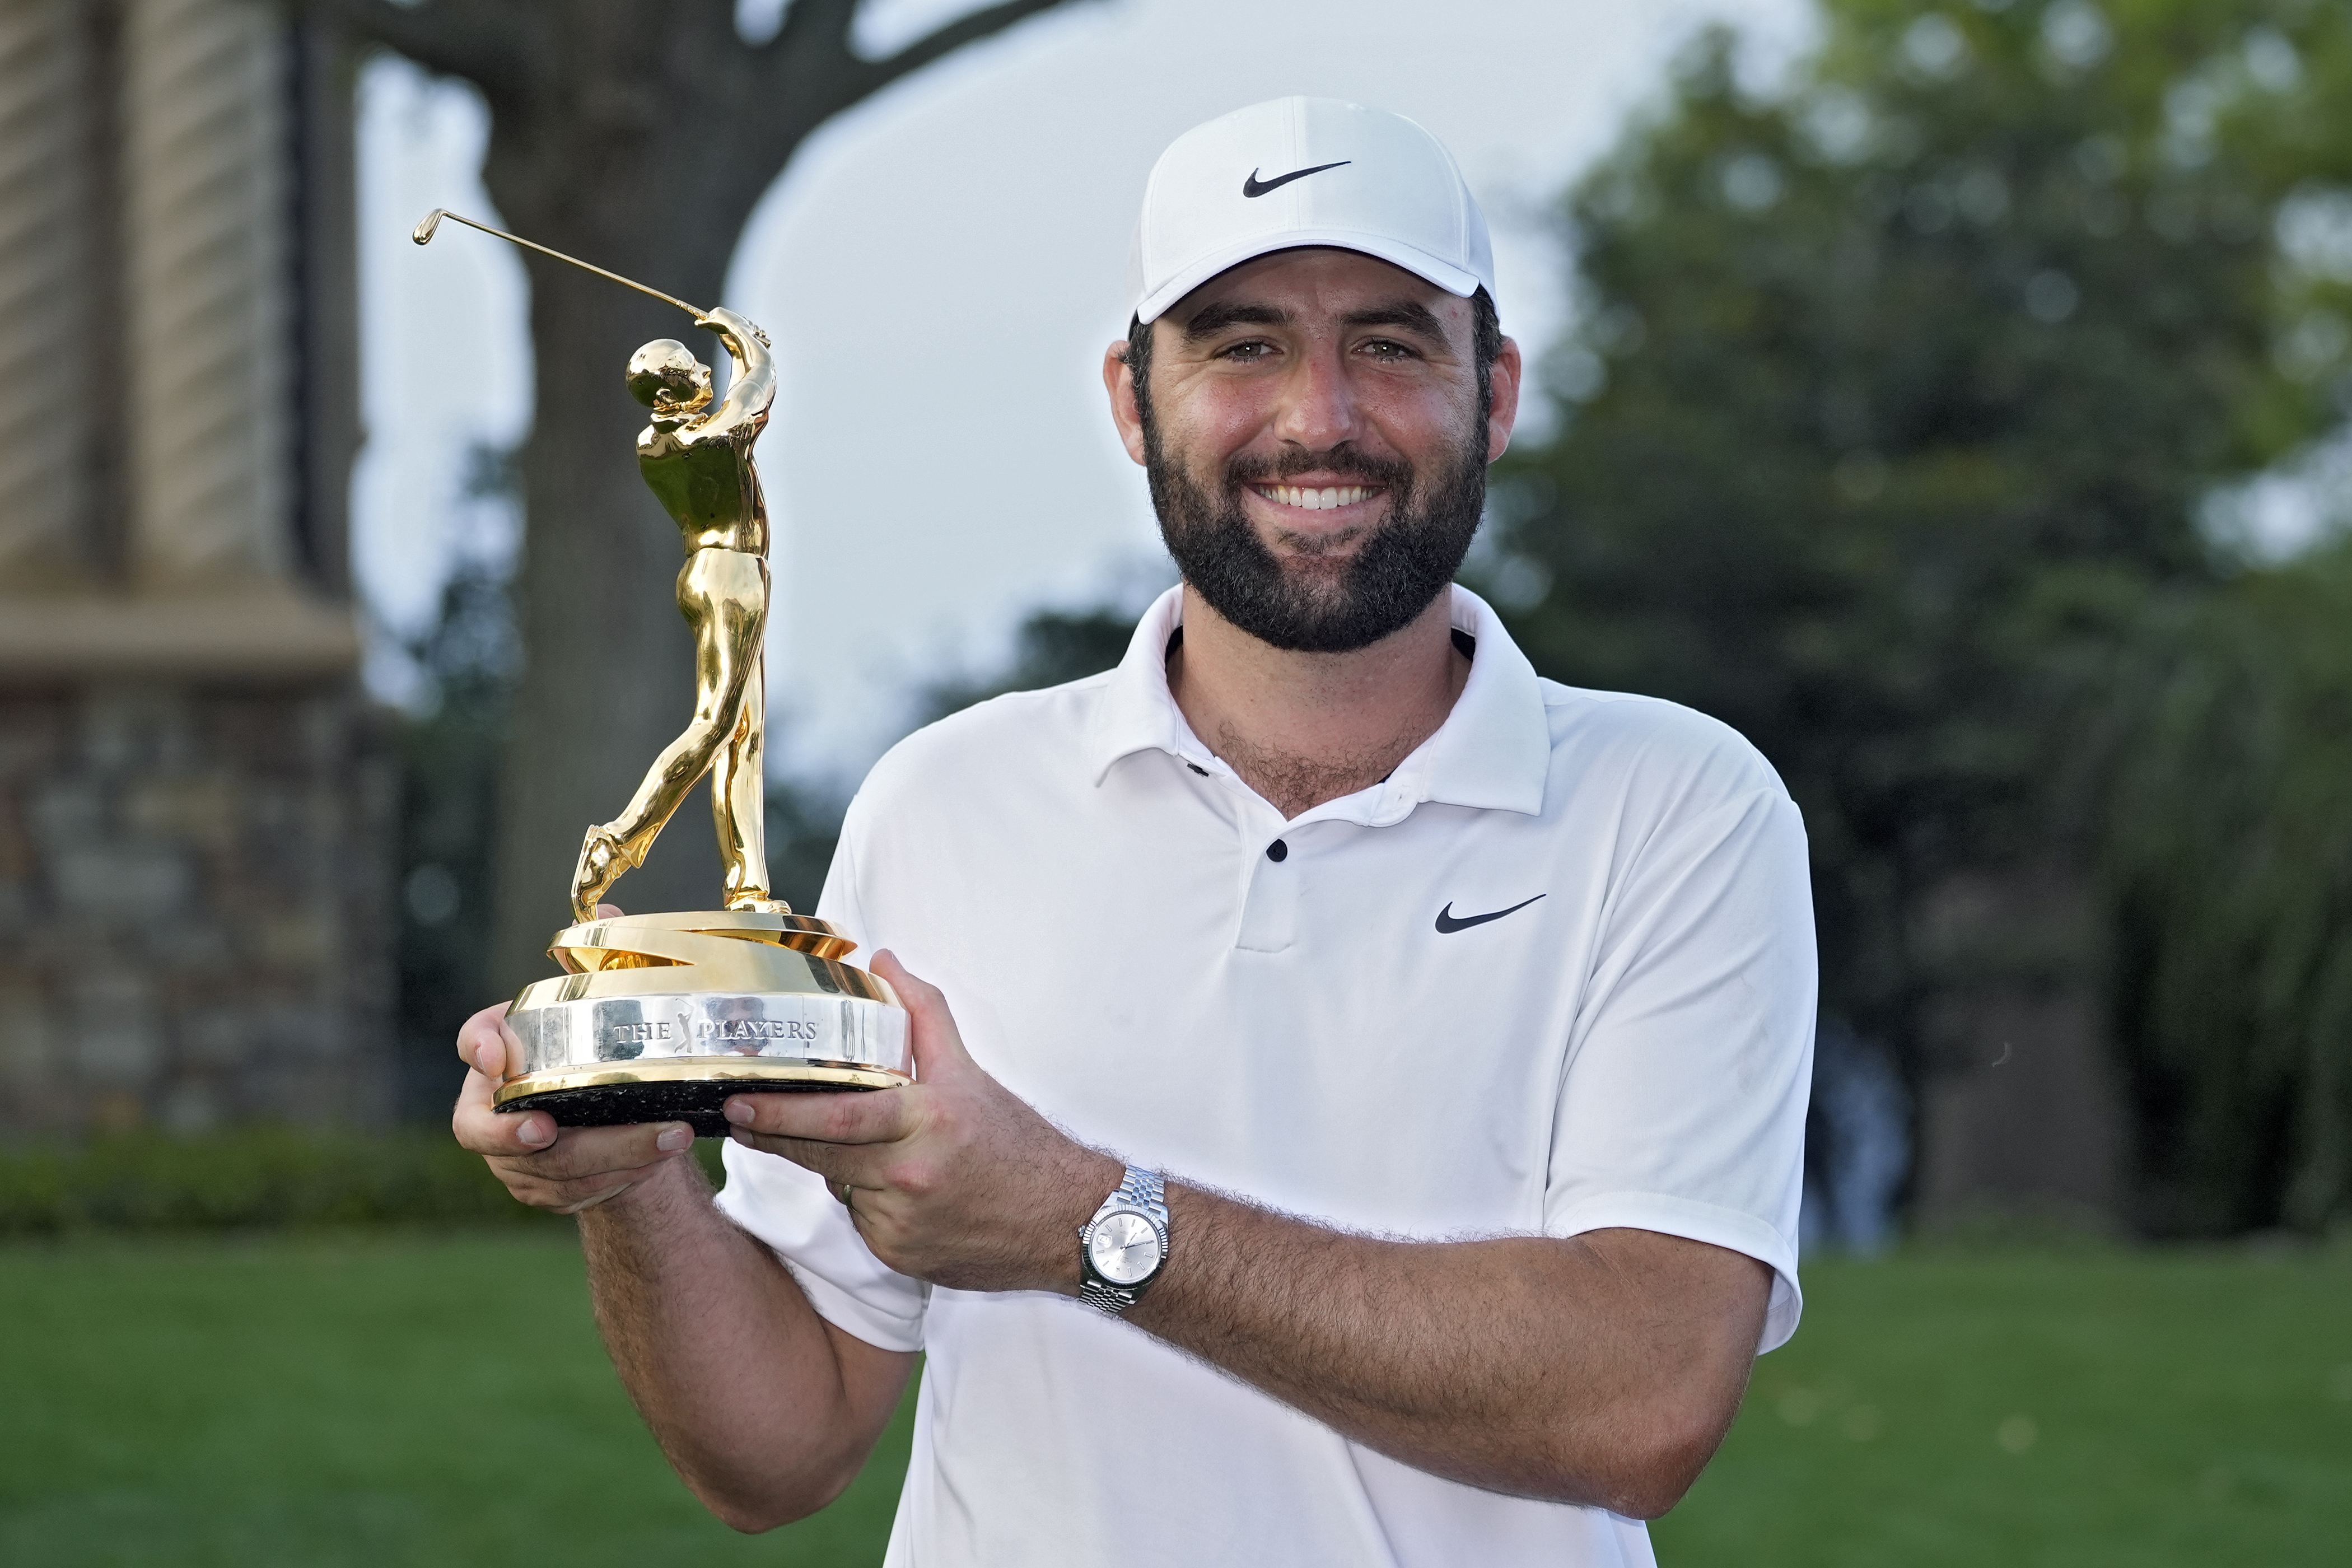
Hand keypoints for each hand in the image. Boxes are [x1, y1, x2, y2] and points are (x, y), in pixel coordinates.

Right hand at [449, 903, 694, 1214]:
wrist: (613, 1122)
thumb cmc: (597, 1055)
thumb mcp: (599, 1010)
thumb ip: (597, 963)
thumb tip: (607, 910)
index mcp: (498, 1055)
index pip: (471, 1040)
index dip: (477, 1047)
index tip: (493, 1054)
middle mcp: (491, 1109)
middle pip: (493, 1129)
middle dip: (523, 1134)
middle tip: (553, 1129)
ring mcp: (512, 1159)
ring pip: (547, 1169)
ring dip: (608, 1156)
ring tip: (667, 1136)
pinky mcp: (545, 1192)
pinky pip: (575, 1193)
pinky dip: (618, 1179)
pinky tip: (659, 1159)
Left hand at [720, 952, 1119, 1293]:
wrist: (1066, 1222)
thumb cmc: (1017, 1144)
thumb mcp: (971, 1073)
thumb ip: (923, 1014)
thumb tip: (884, 962)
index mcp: (927, 1121)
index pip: (837, 1117)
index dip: (781, 1114)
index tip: (739, 1104)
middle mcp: (911, 1175)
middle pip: (821, 1156)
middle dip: (776, 1137)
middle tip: (740, 1120)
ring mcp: (902, 1223)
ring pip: (842, 1188)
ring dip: (841, 1169)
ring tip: (878, 1154)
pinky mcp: (900, 1258)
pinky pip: (862, 1222)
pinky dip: (869, 1203)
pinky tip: (905, 1194)